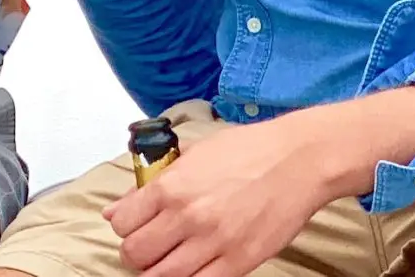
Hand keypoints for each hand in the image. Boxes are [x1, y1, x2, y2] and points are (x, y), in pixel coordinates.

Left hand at [102, 116, 338, 276]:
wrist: (297, 161)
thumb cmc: (247, 151)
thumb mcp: (191, 155)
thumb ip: (152, 184)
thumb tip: (117, 209)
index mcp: (171, 186)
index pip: (123, 222)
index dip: (123, 228)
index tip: (132, 227)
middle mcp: (187, 216)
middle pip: (137, 254)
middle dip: (135, 254)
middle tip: (145, 250)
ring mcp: (214, 242)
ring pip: (163, 276)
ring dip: (156, 272)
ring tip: (164, 263)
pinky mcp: (240, 262)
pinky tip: (191, 270)